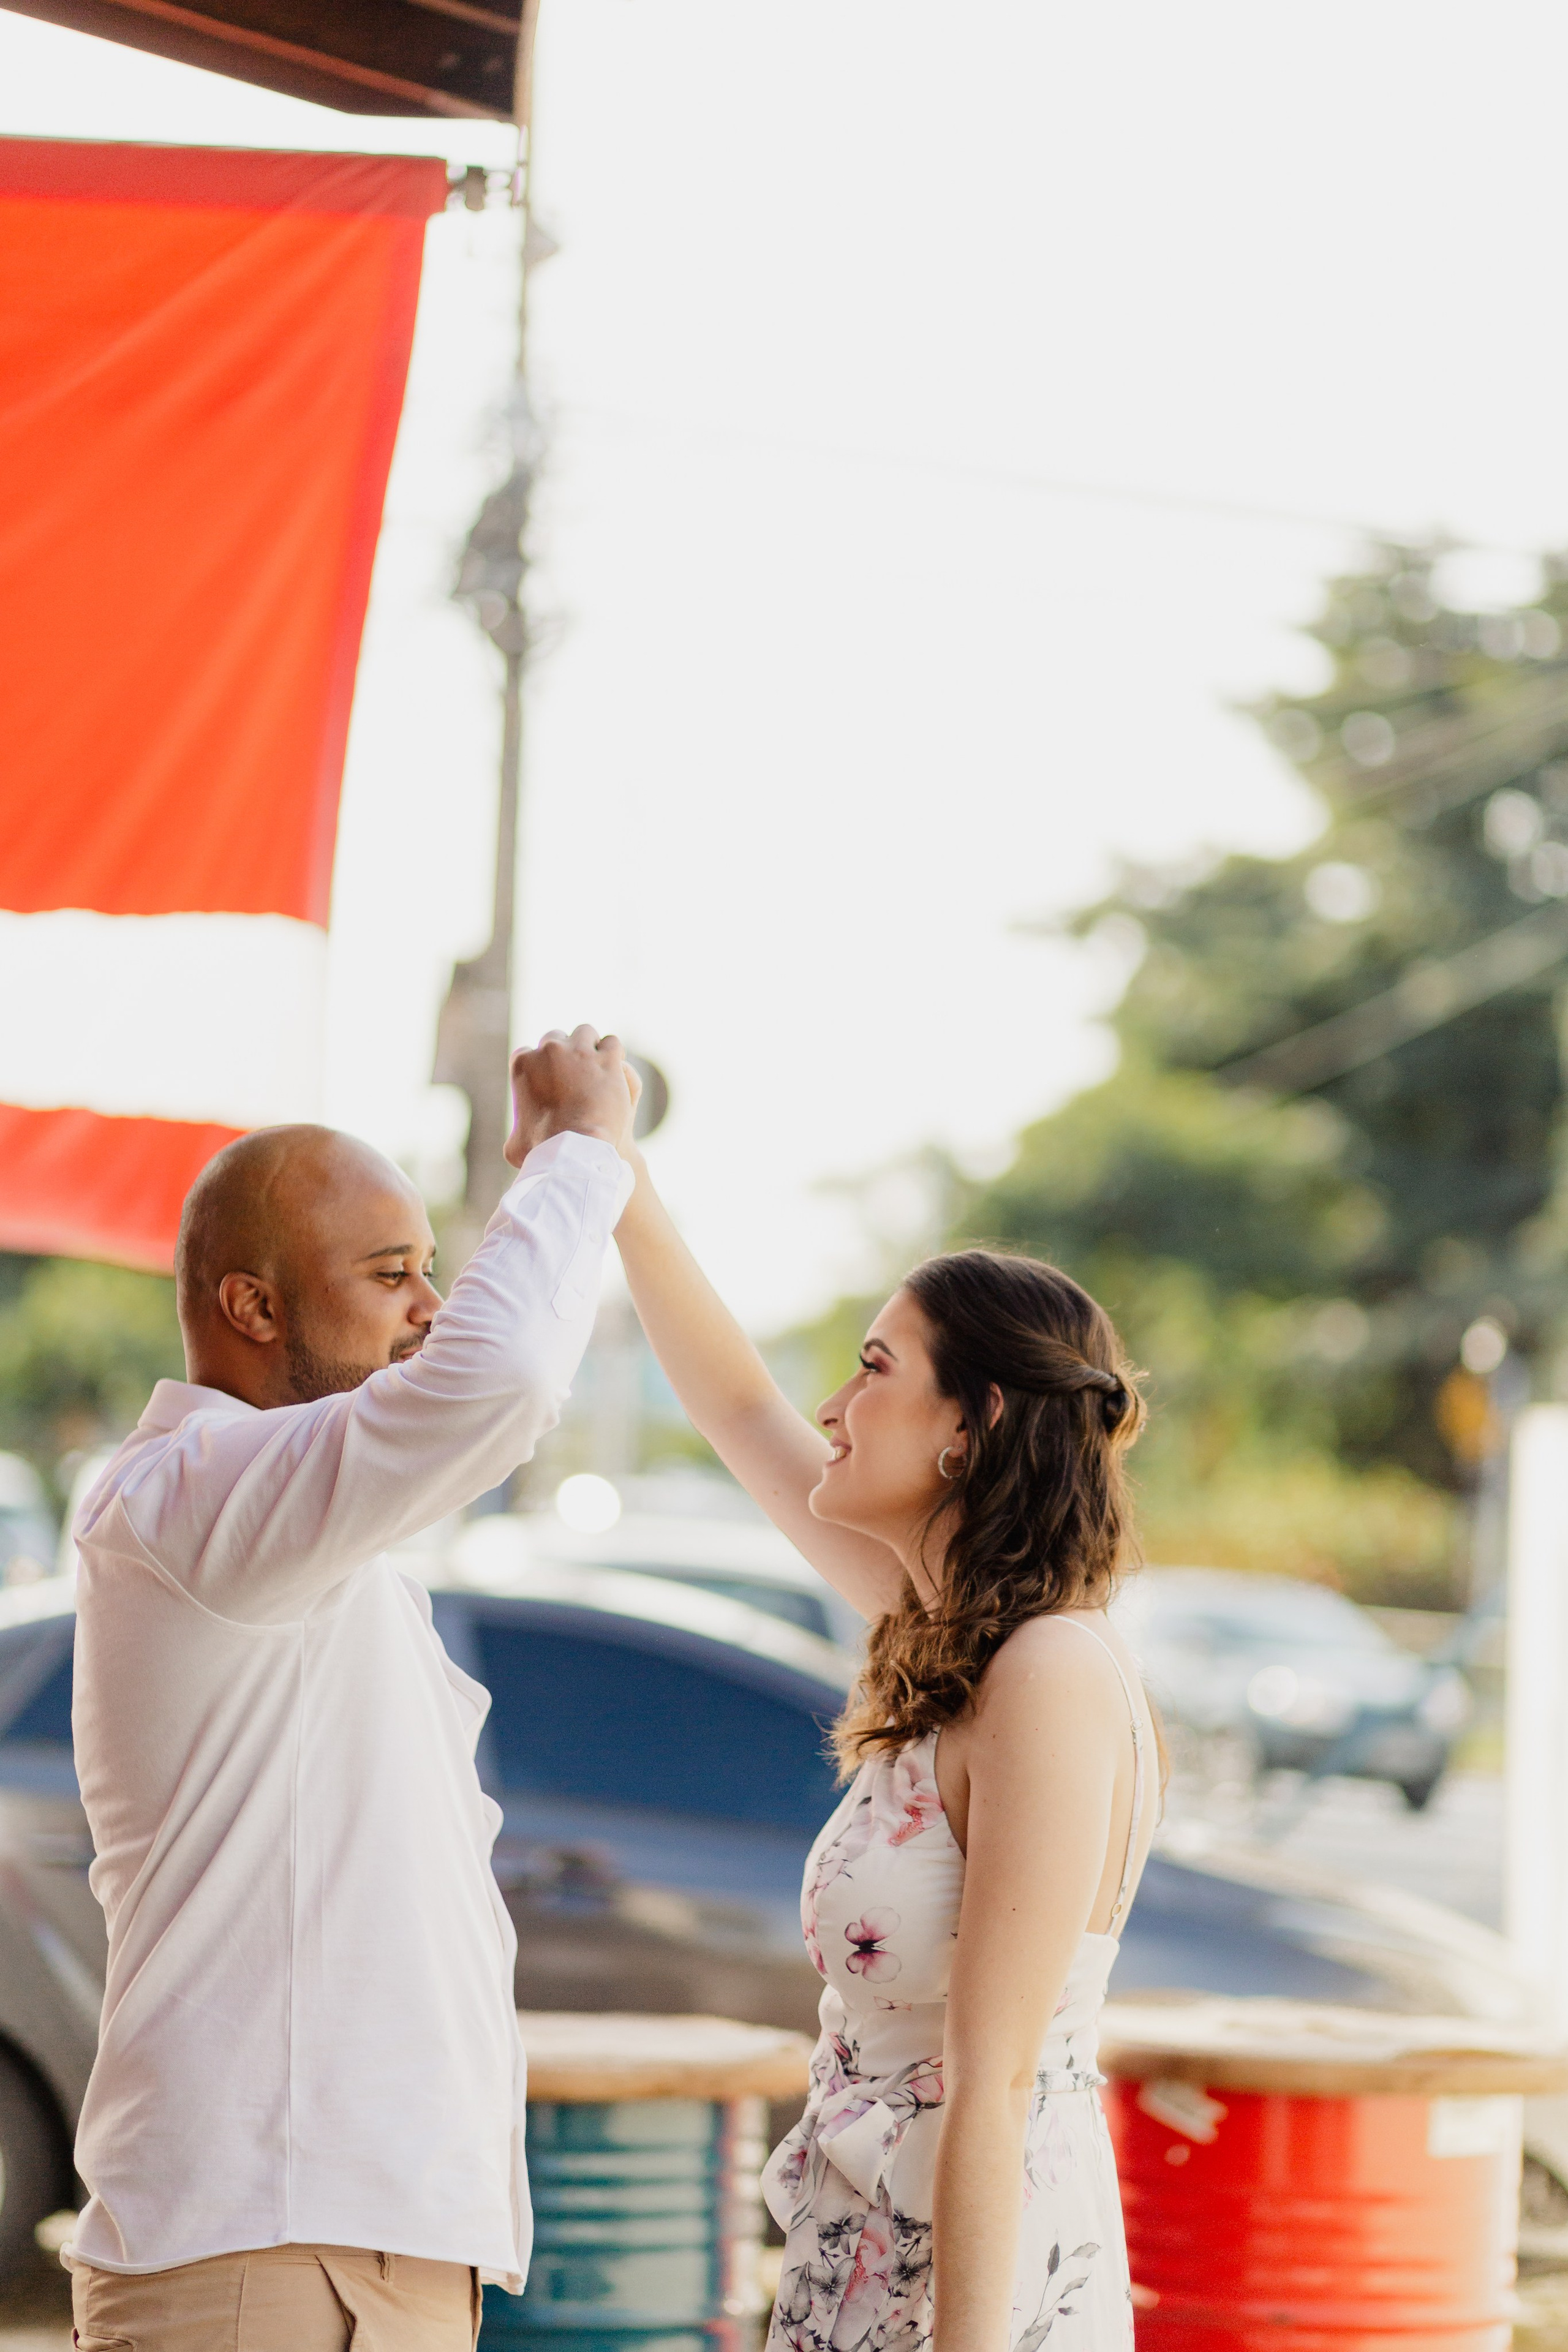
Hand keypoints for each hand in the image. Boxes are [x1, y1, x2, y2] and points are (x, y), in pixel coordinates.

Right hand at [505, 1025, 639, 1166]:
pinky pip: (612, 1043)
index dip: (541, 1065)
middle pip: (556, 1037)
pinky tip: (616, 1067)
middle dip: (565, 1051)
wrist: (576, 1148)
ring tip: (598, 1064)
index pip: (528, 1052)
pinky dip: (614, 1053)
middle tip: (576, 1072)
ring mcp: (579, 1051)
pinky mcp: (607, 1059)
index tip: (550, 1078)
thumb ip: (516, 1133)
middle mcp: (549, 1050)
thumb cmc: (543, 1151)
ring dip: (590, 1045)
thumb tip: (517, 1139)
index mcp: (523, 1064)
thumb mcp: (516, 1145)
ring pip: (585, 1033)